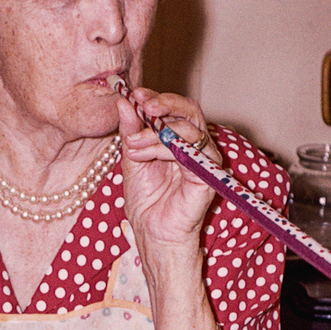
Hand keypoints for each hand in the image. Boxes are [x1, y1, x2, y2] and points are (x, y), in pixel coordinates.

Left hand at [116, 89, 217, 258]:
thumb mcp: (132, 159)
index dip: (156, 98)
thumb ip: (131, 131)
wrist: (153, 234)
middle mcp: (196, 146)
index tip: (134, 95)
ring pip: (188, 128)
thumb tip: (122, 102)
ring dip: (155, 131)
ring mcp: (204, 160)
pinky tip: (143, 156)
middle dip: (164, 103)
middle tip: (142, 104)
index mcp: (179, 139)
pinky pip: (189, 151)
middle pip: (190, 110)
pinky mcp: (208, 175)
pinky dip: (163, 148)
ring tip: (132, 145)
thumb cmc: (147, 201)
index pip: (174, 109)